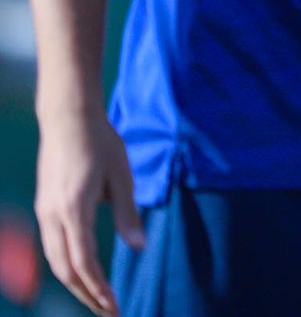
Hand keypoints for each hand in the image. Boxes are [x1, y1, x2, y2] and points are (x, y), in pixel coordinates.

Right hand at [35, 111, 143, 316]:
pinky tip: (83, 273)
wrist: (68, 118)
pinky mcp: (45, 208)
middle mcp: (53, 217)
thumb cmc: (101, 144)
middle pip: (66, 270)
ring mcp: (45, 213)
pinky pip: (53, 247)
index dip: (98, 290)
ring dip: (76, 284)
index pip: (84, 263)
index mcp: (74, 211)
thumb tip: (139, 248)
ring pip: (56, 261)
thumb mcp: (122, 178)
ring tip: (98, 299)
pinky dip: (67, 266)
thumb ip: (128, 215)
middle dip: (87, 295)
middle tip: (110, 313)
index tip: (115, 307)